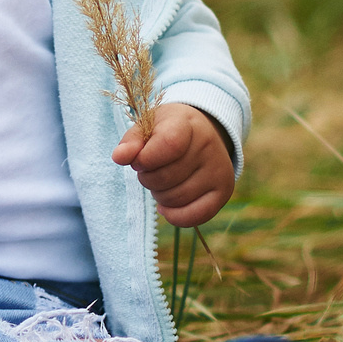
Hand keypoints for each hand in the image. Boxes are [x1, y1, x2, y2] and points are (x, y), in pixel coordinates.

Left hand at [113, 102, 235, 228]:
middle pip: (165, 178)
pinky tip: (166, 205)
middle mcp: (208, 147)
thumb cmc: (168, 130)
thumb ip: (132, 141)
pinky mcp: (223, 192)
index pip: (168, 145)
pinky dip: (173, 216)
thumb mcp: (148, 125)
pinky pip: (193, 217)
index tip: (139, 159)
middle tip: (150, 170)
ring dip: (159, 195)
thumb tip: (119, 157)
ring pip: (175, 199)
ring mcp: (219, 171)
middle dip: (147, 178)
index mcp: (187, 124)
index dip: (145, 158)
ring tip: (162, 181)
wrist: (202, 132)